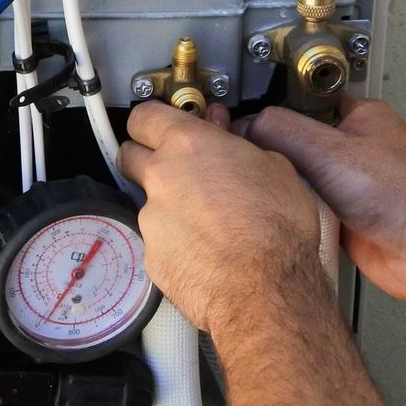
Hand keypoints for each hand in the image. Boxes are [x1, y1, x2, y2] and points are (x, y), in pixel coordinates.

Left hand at [120, 101, 328, 333]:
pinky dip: (175, 241)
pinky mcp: (150, 255)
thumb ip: (237, 143)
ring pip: (147, 201)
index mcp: (187, 144)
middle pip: (129, 155)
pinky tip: (205, 251)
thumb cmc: (276, 228)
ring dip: (168, 205)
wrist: (265, 289)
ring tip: (206, 222)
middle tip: (177, 169)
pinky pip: (158, 239)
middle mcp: (160, 177)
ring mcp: (150, 218)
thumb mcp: (274, 168)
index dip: (153, 121)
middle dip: (147, 158)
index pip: (143, 115)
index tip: (163, 127)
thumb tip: (223, 130)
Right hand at [232, 96, 405, 313]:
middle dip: (277, 157)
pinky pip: (311, 212)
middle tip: (253, 162)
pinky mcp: (350, 219)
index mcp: (360, 118)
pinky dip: (300, 216)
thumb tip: (246, 123)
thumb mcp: (329, 151)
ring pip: (303, 181)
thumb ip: (282, 131)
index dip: (273, 112)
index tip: (245, 123)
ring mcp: (354, 186)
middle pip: (298, 145)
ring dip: (289, 190)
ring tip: (271, 192)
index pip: (304, 103)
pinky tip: (291, 218)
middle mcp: (358, 150)